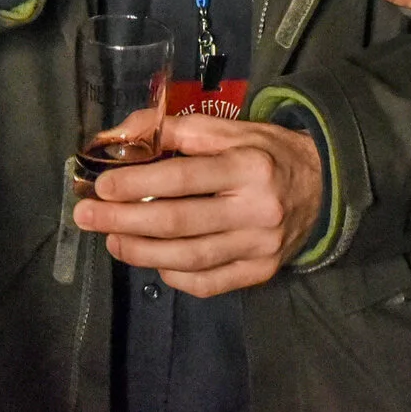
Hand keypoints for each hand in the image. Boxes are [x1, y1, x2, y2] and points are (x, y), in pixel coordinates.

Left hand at [73, 114, 325, 295]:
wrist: (323, 184)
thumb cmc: (266, 151)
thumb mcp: (228, 128)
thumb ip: (174, 129)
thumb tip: (118, 136)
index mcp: (248, 165)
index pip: (184, 177)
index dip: (138, 183)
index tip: (102, 185)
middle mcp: (257, 209)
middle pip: (179, 222)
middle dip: (125, 220)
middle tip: (87, 216)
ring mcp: (260, 247)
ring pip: (190, 258)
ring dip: (141, 252)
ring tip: (111, 240)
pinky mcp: (261, 272)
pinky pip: (208, 283)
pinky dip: (174, 275)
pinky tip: (152, 262)